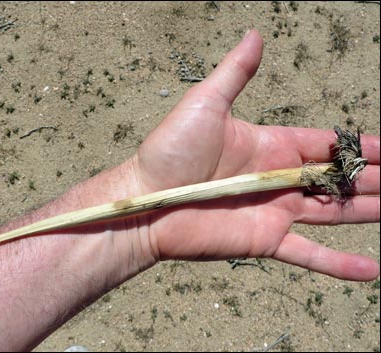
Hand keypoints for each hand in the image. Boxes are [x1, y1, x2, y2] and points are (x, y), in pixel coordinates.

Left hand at [134, 30, 379, 280]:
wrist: (146, 202)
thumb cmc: (170, 152)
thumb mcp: (205, 103)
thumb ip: (235, 73)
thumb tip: (254, 35)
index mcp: (270, 145)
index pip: (326, 143)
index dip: (359, 146)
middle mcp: (278, 179)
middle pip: (337, 178)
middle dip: (372, 179)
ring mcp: (274, 211)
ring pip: (333, 213)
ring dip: (367, 213)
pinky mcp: (265, 240)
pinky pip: (310, 254)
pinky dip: (339, 264)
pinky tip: (369, 271)